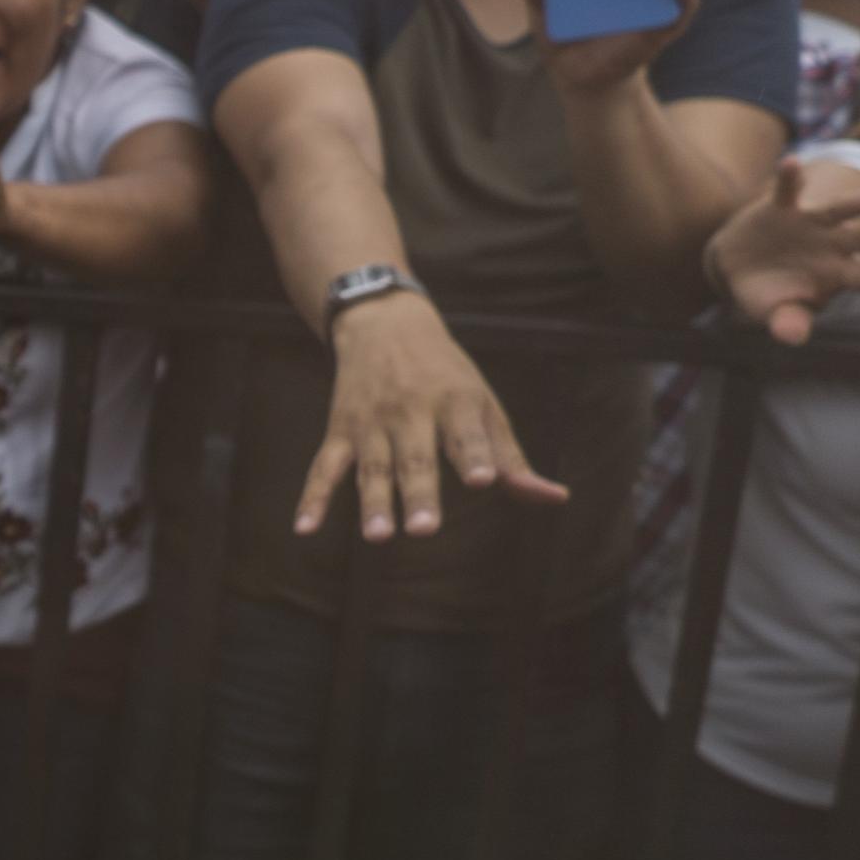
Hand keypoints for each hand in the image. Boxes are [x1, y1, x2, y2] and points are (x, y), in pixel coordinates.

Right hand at [296, 292, 566, 540]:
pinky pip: (324, 467)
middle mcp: (412, 410)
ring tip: (378, 536)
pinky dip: (312, 497)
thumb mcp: (484, 404)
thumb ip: (512, 458)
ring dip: (373, 502)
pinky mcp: (341, 430)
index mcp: (456, 400)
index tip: (484, 480)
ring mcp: (372, 422)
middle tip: (424, 530)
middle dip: (419, 493)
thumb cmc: (446, 374)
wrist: (384, 323)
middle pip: (416, 458)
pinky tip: (303, 528)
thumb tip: (555, 498)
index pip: (467, 432)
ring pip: (372, 468)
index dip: (476, 455)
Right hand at [706, 157, 859, 344]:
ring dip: (853, 204)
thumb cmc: (769, 294)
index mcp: (837, 272)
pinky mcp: (782, 208)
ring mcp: (810, 224)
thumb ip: (788, 321)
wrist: (739, 266)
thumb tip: (793, 337)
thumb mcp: (776, 311)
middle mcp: (831, 244)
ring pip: (836, 211)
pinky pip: (786, 190)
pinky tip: (792, 162)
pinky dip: (788, 177)